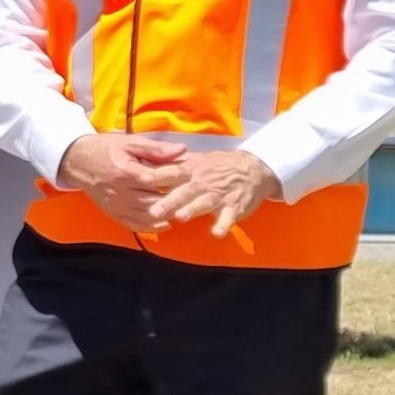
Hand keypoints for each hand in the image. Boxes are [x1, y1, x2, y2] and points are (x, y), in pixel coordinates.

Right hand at [58, 131, 190, 229]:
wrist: (78, 162)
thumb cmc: (106, 149)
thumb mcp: (130, 143)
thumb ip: (157, 149)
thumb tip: (182, 150)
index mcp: (125, 172)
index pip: (156, 179)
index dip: (175, 176)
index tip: (190, 173)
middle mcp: (120, 192)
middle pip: (153, 201)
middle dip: (174, 199)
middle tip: (192, 195)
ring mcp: (116, 206)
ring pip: (146, 216)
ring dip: (166, 215)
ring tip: (183, 210)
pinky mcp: (113, 213)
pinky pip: (135, 225)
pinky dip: (152, 227)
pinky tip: (166, 224)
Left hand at [151, 148, 276, 240]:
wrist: (254, 169)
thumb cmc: (219, 167)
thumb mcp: (197, 160)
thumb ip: (174, 165)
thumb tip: (146, 165)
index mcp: (192, 169)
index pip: (171, 172)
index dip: (156, 176)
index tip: (140, 179)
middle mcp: (204, 181)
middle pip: (184, 191)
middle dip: (169, 201)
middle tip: (153, 211)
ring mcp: (220, 194)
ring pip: (204, 202)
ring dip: (192, 209)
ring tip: (181, 217)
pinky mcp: (234, 207)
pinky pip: (228, 217)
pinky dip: (223, 225)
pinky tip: (217, 233)